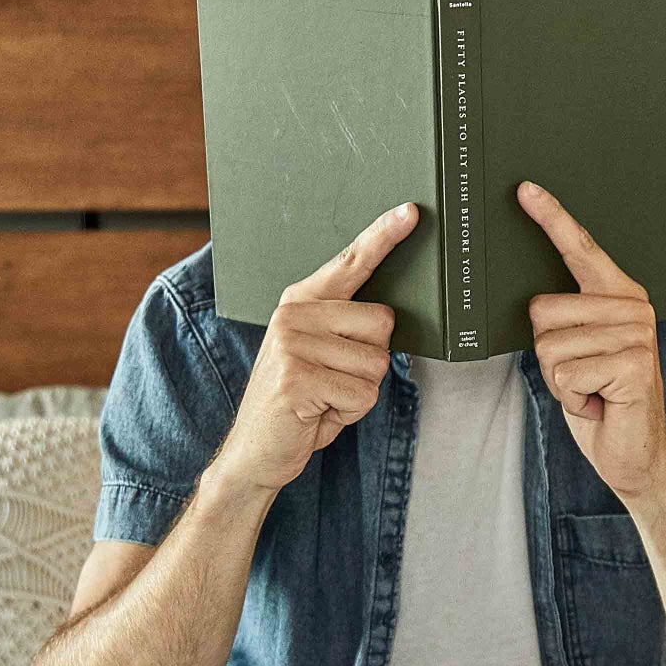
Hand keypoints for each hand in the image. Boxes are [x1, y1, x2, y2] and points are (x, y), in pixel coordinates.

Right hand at [212, 203, 411, 494]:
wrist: (254, 453)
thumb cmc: (298, 405)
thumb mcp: (318, 356)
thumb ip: (344, 329)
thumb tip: (387, 318)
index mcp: (300, 302)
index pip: (350, 263)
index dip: (382, 237)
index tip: (411, 212)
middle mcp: (293, 315)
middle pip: (382, 323)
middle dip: (370, 362)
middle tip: (333, 381)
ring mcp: (292, 344)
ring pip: (376, 363)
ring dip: (359, 393)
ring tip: (323, 399)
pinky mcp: (297, 377)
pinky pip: (361, 393)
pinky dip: (349, 412)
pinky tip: (318, 414)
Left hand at [520, 181, 665, 504]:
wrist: (635, 455)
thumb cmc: (600, 399)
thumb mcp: (578, 351)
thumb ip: (565, 319)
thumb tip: (532, 301)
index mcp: (620, 295)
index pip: (579, 248)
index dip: (551, 218)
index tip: (524, 189)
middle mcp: (633, 307)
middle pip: (541, 311)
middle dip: (548, 355)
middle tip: (582, 377)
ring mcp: (636, 334)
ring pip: (549, 347)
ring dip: (560, 382)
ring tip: (592, 391)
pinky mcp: (632, 365)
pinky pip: (565, 377)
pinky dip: (572, 400)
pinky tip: (599, 404)